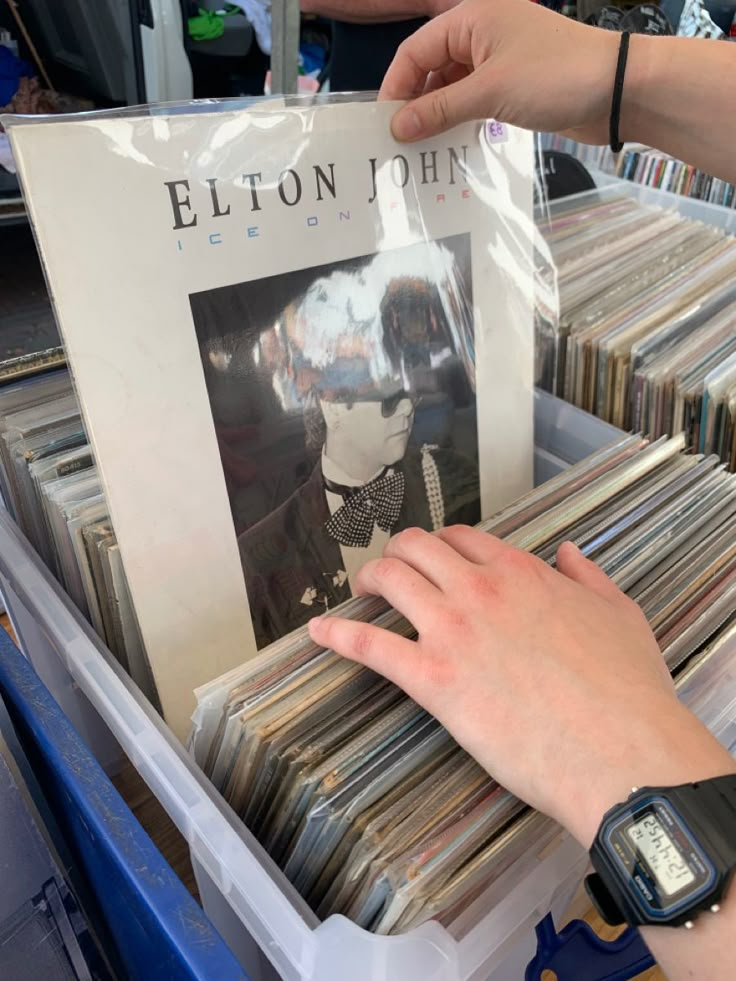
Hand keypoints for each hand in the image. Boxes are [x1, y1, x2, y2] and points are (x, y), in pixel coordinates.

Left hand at [309, 527, 735, 846]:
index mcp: (521, 572)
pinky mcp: (433, 679)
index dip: (442, 544)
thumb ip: (587, 576)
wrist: (619, 751)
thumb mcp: (619, 614)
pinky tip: (317, 634)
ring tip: (359, 591)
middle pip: (416, 547)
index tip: (435, 557)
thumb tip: (568, 553)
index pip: (464, 537)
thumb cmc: (626, 688)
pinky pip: (370, 645)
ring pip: (390, 580)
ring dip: (368, 579)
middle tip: (388, 571)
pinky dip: (337, 636)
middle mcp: (480, 589)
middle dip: (397, 552)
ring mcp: (452, 631)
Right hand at [379, 0, 621, 143]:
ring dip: (438, 116)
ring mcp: (498, 59)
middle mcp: (481, 33)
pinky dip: (460, 120)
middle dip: (415, 104)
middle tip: (401, 143)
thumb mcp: (490, 92)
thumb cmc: (555, 76)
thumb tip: (398, 127)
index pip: (415, 50)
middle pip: (431, 68)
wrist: (616, 89)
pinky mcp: (513, 84)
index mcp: (472, 17)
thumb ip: (440, 110)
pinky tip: (451, 144)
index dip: (396, 87)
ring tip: (423, 149)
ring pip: (452, 87)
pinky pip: (474, 101)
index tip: (384, 125)